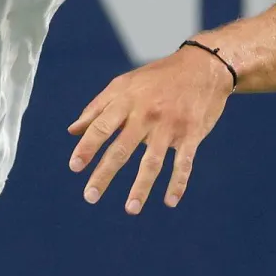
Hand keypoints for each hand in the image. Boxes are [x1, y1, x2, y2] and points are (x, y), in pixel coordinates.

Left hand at [67, 45, 231, 213]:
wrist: (203, 66)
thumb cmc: (158, 77)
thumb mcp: (125, 84)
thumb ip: (98, 107)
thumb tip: (72, 131)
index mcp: (126, 100)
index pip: (101, 126)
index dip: (87, 147)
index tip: (75, 167)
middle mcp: (146, 113)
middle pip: (122, 148)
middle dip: (105, 174)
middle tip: (90, 196)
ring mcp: (170, 125)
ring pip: (152, 161)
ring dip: (140, 187)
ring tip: (130, 209)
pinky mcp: (192, 134)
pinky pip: (184, 163)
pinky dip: (178, 183)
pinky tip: (170, 201)